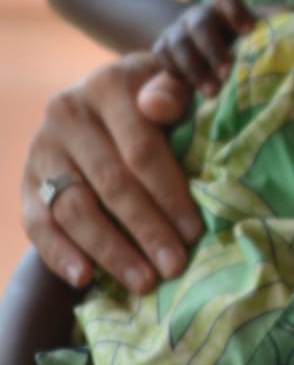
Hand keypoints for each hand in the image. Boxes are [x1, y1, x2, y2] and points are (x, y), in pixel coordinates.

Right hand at [22, 53, 201, 293]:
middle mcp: (68, 114)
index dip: (169, 194)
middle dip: (147, 230)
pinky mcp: (26, 180)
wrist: (103, 98)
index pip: (141, 150)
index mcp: (108, 85)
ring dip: (110, 251)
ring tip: (143, 282)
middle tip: (174, 266)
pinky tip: (84, 279)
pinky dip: (59, 254)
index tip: (194, 231)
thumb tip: (158, 106)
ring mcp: (42, 149)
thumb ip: (172, 90)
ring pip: (75, 209)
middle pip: (111, 183)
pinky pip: (37, 224)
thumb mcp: (169, 82)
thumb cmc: (152, 96)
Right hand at [151, 0, 257, 95]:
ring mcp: (178, 32)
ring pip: (177, 44)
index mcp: (224, 6)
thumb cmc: (241, 40)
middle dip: (213, 49)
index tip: (249, 30)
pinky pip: (162, 59)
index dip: (235, 9)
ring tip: (212, 93)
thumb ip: (279, 26)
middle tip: (229, 74)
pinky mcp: (162, 50)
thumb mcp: (259, 29)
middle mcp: (199, 16)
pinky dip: (175, 73)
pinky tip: (189, 92)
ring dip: (194, 69)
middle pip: (200, 23)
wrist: (201, 44)